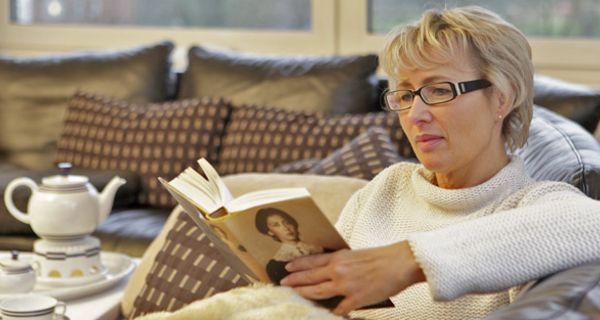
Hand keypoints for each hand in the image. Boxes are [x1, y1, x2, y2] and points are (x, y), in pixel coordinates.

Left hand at [280, 240, 425, 315]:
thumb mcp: (356, 255)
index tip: (287, 268)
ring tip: (295, 294)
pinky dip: (333, 311)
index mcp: (339, 257)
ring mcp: (345, 286)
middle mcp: (338, 270)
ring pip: (317, 292)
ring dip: (304, 294)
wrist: (399, 262)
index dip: (297, 266)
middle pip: (309, 277)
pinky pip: (338, 308)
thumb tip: (330, 270)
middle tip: (283, 283)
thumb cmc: (381, 257)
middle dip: (294, 281)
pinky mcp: (355, 299)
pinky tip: (329, 312)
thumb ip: (341, 262)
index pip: (311, 261)